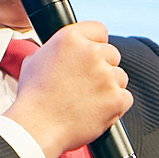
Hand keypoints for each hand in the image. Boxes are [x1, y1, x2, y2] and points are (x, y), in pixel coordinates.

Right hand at [3, 21, 132, 157]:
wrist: (36, 127)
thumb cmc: (33, 98)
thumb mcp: (34, 60)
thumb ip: (55, 50)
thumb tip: (64, 52)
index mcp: (71, 38)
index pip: (99, 30)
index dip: (95, 43)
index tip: (91, 56)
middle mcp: (91, 52)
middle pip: (112, 54)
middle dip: (102, 68)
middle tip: (85, 84)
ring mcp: (106, 75)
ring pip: (120, 76)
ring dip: (109, 87)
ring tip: (87, 100)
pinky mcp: (117, 98)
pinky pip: (125, 97)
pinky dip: (115, 106)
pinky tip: (96, 110)